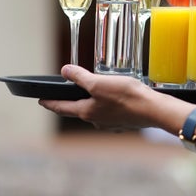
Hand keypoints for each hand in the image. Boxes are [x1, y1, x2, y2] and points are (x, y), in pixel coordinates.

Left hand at [39, 65, 158, 130]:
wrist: (153, 110)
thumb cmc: (126, 97)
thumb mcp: (99, 82)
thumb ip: (80, 77)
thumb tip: (64, 71)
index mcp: (86, 112)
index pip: (61, 107)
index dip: (50, 103)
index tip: (41, 101)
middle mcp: (96, 121)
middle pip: (78, 110)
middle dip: (71, 103)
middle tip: (65, 97)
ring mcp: (110, 124)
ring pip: (96, 112)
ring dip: (92, 104)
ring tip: (94, 94)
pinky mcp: (124, 122)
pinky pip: (111, 113)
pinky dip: (109, 106)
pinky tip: (116, 100)